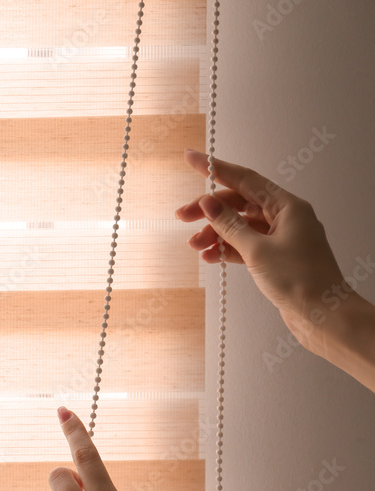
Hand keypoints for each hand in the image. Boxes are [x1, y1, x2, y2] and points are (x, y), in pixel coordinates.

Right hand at [175, 149, 347, 350]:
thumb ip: (230, 225)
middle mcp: (285, 217)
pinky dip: (226, 248)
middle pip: (238, 203)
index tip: (192, 159)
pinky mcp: (275, 256)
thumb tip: (209, 203)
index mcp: (287, 206)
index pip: (245, 179)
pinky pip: (244, 244)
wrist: (322, 314)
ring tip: (196, 246)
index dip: (216, 169)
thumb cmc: (301, 280)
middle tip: (183, 216)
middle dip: (209, 210)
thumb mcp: (257, 250)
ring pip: (239, 225)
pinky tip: (211, 257)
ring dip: (215, 233)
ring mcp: (280, 237)